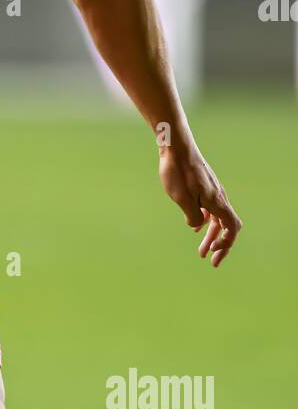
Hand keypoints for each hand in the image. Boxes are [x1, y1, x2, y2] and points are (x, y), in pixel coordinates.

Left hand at [158, 142, 241, 267]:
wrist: (175, 146)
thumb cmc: (178, 171)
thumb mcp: (181, 199)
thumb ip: (192, 216)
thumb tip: (195, 226)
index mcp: (216, 201)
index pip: (231, 228)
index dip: (226, 243)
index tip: (213, 251)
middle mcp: (219, 197)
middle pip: (227, 226)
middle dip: (222, 245)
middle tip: (213, 261)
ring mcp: (212, 191)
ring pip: (218, 218)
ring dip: (212, 235)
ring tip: (202, 250)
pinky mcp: (204, 186)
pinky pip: (210, 208)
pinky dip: (206, 221)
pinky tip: (195, 228)